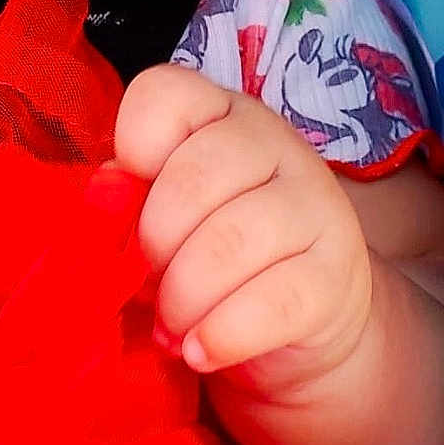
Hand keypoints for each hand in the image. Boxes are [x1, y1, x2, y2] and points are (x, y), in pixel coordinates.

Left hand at [114, 64, 372, 399]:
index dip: (134, 145)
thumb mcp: (161, 217)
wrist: (297, 324)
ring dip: (183, 298)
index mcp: (218, 115)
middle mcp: (274, 144)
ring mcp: (316, 205)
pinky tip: (200, 351)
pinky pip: (272, 303)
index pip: (167, 93)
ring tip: (171, 327)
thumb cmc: (207, 254)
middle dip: (153, 245)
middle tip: (147, 283)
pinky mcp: (337, 274)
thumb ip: (127, 199)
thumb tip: (106, 197)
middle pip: (194, 178)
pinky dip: (222, 335)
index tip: (130, 198)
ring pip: (231, 242)